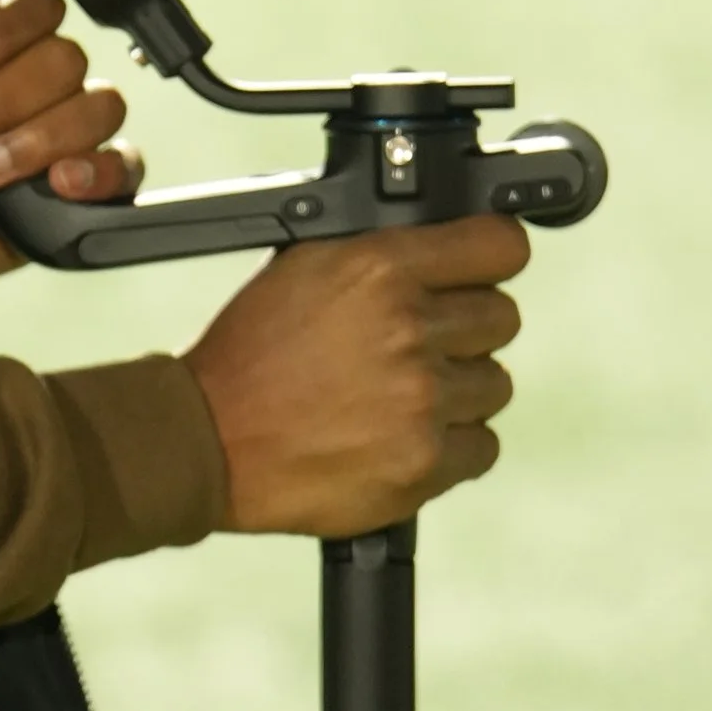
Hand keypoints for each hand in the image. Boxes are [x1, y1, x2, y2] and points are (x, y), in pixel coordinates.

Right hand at [186, 217, 530, 537]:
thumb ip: (380, 258)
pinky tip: (404, 437)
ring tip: (401, 397)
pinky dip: (452, 447)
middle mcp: (409, 330)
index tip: (482, 271)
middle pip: (502, 317)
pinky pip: (483, 447)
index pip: (498, 246)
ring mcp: (422, 401)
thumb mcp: (302, 269)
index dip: (491, 257)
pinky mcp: (425, 463)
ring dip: (458, 391)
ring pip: (495, 385)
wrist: (210, 441)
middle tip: (420, 345)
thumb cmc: (248, 357)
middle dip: (466, 330)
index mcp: (380, 270)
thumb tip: (440, 249)